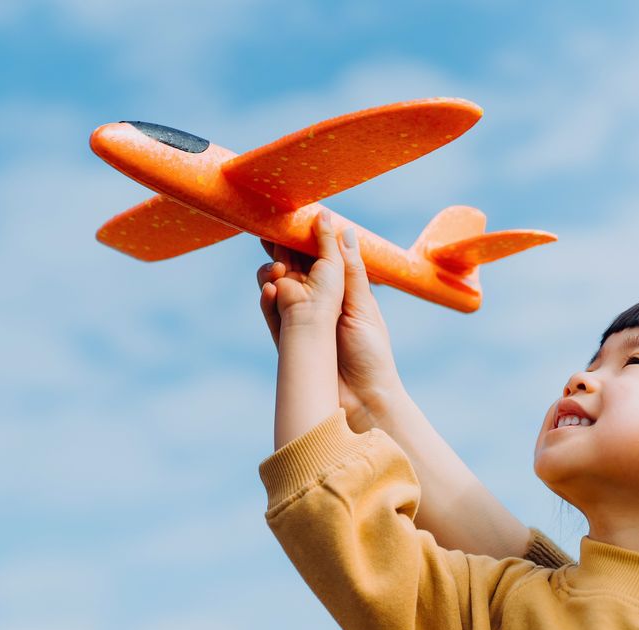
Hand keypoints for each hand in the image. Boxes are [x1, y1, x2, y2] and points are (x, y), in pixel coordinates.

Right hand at [258, 216, 403, 431]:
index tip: (288, 219)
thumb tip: (342, 229)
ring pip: (276, 289)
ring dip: (271, 276)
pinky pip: (271, 317)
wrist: (363, 402)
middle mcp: (318, 304)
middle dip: (279, 252)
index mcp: (340, 290)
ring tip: (276, 272)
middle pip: (291, 269)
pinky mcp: (287, 341)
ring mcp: (300, 322)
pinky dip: (267, 302)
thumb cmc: (371, 354)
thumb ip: (350, 270)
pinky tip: (268, 291)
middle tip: (270, 238)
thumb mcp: (362, 307)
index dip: (301, 239)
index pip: (316, 257)